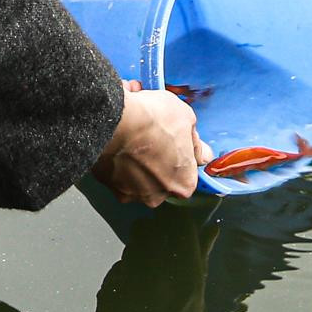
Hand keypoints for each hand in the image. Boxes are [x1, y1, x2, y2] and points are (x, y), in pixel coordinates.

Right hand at [91, 80, 211, 205]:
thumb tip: (202, 152)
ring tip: (132, 139)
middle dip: (158, 161)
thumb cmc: (153, 120)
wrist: (114, 121)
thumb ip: (195, 140)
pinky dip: (118, 163)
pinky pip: (118, 175)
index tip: (173, 140)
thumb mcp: (187, 117)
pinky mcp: (109, 186)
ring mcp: (133, 193)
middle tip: (151, 138)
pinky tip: (117, 145)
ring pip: (139, 178)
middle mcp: (159, 195)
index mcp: (184, 183)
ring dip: (137, 163)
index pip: (188, 172)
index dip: (181, 153)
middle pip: (163, 178)